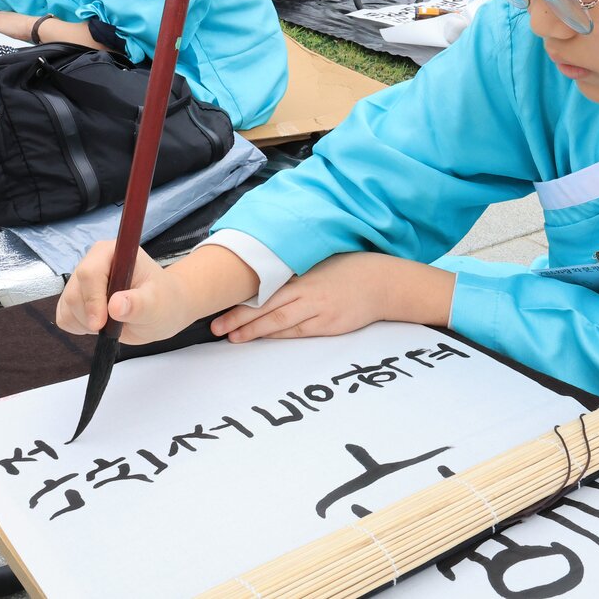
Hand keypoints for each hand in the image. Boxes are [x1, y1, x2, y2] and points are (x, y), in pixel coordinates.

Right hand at [56, 243, 197, 345]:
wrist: (159, 310)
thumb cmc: (162, 302)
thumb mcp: (156, 305)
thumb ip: (137, 304)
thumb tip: (116, 305)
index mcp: (113, 253)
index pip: (89, 272)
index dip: (92, 299)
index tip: (101, 324)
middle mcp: (93, 261)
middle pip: (74, 292)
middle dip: (90, 316)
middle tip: (112, 327)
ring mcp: (81, 280)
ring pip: (67, 305)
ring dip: (86, 323)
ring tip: (112, 323)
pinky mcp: (75, 297)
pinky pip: (64, 316)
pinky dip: (78, 326)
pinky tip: (99, 324)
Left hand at [210, 254, 387, 342]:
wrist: (382, 283)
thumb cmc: (350, 268)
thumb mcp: (320, 260)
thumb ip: (295, 269)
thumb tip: (265, 274)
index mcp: (303, 271)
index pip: (265, 284)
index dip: (242, 294)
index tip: (220, 299)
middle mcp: (307, 289)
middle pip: (266, 305)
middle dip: (238, 317)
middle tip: (215, 326)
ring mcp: (318, 308)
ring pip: (279, 321)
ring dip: (253, 330)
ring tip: (232, 336)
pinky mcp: (328, 324)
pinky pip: (297, 331)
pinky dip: (277, 335)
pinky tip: (261, 338)